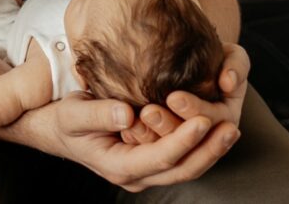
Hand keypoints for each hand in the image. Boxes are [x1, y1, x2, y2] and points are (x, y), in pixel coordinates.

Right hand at [5, 91, 238, 192]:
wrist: (57, 130)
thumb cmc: (63, 120)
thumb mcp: (72, 114)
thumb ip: (98, 114)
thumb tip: (127, 114)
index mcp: (118, 166)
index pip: (160, 158)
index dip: (184, 140)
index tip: (204, 119)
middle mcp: (136, 175)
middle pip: (181, 169)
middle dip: (209, 150)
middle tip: (231, 126)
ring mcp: (145, 170)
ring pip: (186, 167)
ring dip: (210, 150)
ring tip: (231, 127)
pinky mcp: (150, 159)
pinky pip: (180, 158)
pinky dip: (200, 145)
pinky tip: (214, 126)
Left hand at [133, 43, 248, 145]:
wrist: (182, 53)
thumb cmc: (211, 52)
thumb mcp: (232, 56)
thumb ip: (237, 65)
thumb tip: (228, 83)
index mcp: (226, 117)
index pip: (213, 120)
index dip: (195, 110)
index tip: (173, 98)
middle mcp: (206, 132)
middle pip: (185, 137)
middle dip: (168, 125)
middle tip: (148, 112)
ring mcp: (184, 137)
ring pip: (167, 147)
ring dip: (150, 135)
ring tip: (132, 120)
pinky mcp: (163, 138)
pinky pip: (151, 146)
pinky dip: (139, 137)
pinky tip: (124, 129)